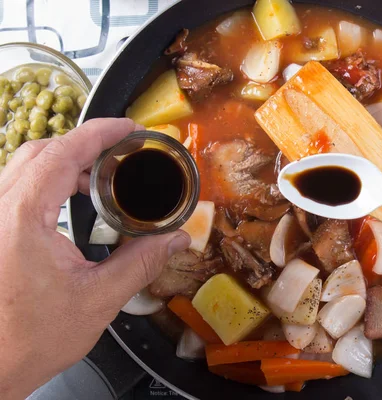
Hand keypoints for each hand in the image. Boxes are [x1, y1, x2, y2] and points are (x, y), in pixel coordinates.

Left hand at [0, 119, 189, 399]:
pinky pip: (16, 187)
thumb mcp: (97, 299)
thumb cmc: (26, 339)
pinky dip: (48, 180)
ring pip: (24, 166)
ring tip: (103, 174)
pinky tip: (72, 198)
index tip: (127, 127)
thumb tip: (175, 240)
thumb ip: (141, 263)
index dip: (98, 133)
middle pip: (39, 152)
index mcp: (21, 220)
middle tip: (121, 150)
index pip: (60, 154)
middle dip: (84, 144)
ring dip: (65, 162)